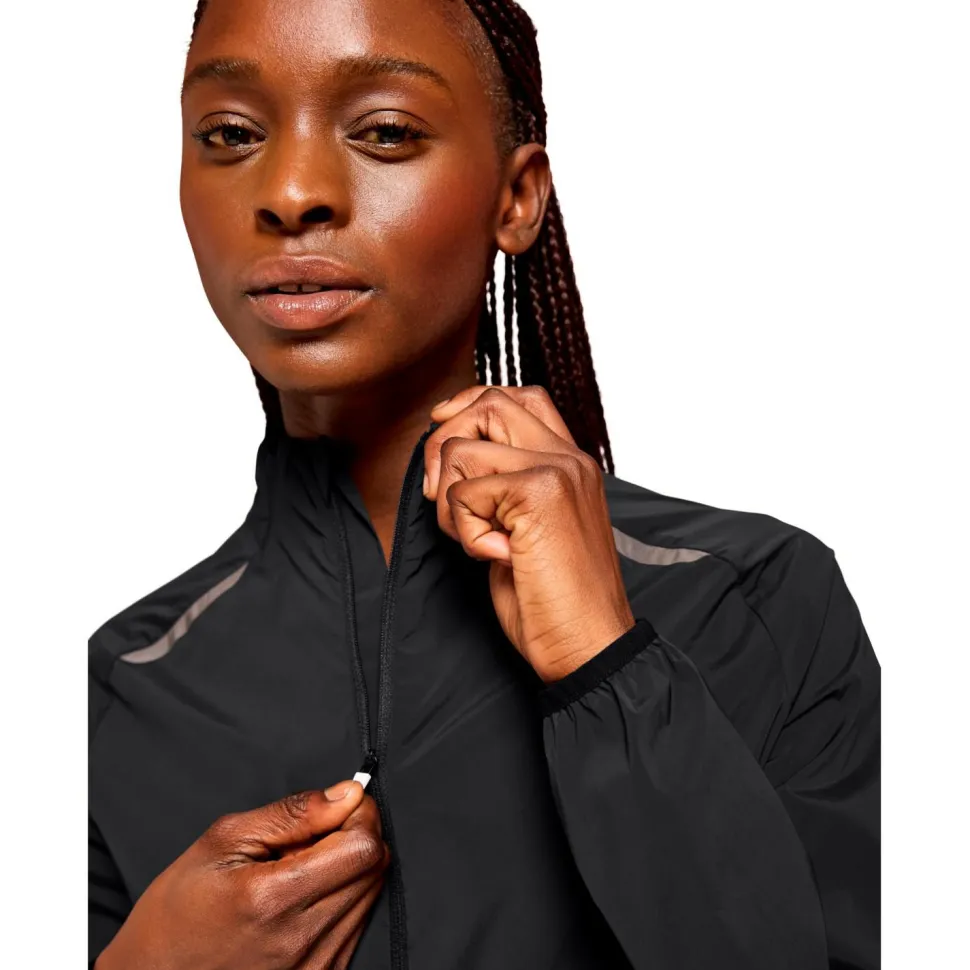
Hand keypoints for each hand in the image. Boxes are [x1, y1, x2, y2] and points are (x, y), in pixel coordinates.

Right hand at [95, 781, 389, 969]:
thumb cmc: (177, 911)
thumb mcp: (224, 841)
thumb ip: (294, 813)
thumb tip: (347, 794)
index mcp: (274, 898)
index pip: (363, 847)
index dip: (358, 815)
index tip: (339, 806)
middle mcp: (302, 940)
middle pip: (373, 868)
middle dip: (352, 838)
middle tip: (309, 839)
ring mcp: (315, 966)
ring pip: (369, 895)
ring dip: (345, 871)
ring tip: (297, 873)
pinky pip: (356, 925)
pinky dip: (339, 902)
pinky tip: (300, 901)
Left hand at [423, 384, 634, 681]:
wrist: (589, 645)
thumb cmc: (554, 599)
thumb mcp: (524, 531)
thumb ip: (503, 488)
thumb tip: (449, 455)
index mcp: (571, 463)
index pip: (520, 396)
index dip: (472, 404)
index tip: (444, 431)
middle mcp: (569, 458)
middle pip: (489, 403)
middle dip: (444, 444)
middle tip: (440, 496)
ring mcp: (557, 471)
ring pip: (463, 448)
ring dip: (450, 502)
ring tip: (480, 541)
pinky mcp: (539, 494)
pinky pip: (463, 493)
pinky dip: (464, 532)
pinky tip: (497, 557)